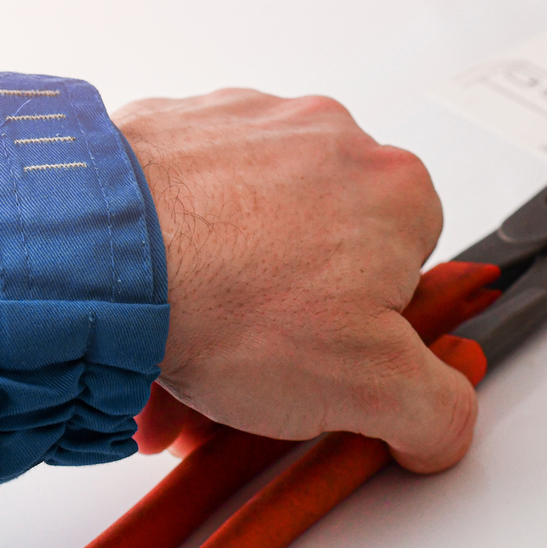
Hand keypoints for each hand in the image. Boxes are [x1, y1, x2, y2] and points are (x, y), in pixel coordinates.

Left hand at [114, 90, 475, 472]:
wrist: (101, 255)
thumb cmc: (230, 301)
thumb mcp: (371, 389)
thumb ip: (436, 409)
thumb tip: (445, 421)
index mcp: (399, 191)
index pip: (410, 270)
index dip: (368, 330)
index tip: (327, 363)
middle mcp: (334, 141)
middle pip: (330, 245)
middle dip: (290, 313)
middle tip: (247, 369)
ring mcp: (253, 127)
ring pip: (256, 221)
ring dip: (230, 285)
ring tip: (184, 350)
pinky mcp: (179, 125)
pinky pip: (191, 195)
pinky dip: (176, 246)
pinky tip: (150, 303)